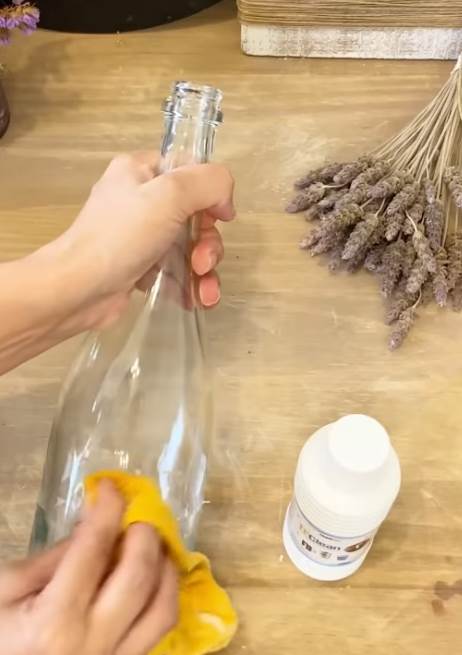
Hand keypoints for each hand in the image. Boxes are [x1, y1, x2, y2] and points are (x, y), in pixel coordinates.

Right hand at [0, 481, 177, 654]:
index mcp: (53, 622)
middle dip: (144, 534)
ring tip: (152, 542)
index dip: (108, 508)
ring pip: (163, 607)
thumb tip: (94, 523)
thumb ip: (52, 557)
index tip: (110, 487)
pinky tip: (154, 577)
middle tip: (136, 515)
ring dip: (165, 565)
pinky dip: (164, 595)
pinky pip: (160, 629)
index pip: (94, 549)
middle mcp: (92, 643)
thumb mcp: (5, 588)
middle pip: (138, 576)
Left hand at [59, 152, 234, 329]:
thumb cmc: (121, 236)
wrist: (79, 290)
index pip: (191, 171)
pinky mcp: (141, 267)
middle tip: (202, 262)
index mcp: (141, 171)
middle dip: (208, 243)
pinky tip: (196, 301)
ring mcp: (141, 236)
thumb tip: (225, 202)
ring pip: (190, 247)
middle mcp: (141, 200)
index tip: (220, 217)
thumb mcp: (169, 195)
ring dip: (205, 270)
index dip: (212, 194)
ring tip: (203, 291)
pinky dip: (190, 286)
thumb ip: (208, 183)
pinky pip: (177, 271)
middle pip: (196, 215)